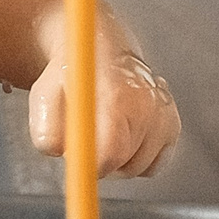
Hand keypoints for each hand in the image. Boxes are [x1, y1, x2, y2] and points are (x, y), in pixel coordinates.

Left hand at [28, 8, 179, 179]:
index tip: (80, 160)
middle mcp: (147, 103)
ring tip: (104, 130)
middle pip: (126, 163)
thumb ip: (46, 128)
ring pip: (139, 167)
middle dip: (102, 161)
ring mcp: (164, 114)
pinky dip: (136, 157)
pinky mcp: (173, 125)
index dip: (93, 165)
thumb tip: (57, 151)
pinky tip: (124, 133)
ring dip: (119, 161)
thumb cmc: (71, 77)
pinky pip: (153, 164)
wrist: (99, 50)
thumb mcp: (45, 96)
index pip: (112, 151)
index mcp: (116, 94)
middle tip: (86, 140)